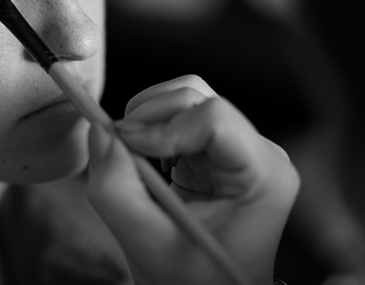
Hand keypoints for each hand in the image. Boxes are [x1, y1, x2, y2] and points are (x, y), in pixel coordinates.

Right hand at [86, 75, 299, 284]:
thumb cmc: (192, 282)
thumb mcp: (147, 245)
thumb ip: (116, 190)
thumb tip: (100, 132)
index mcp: (264, 176)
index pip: (215, 119)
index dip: (165, 126)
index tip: (128, 148)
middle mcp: (261, 152)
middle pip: (198, 98)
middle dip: (149, 117)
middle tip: (117, 149)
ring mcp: (242, 146)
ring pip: (187, 98)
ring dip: (148, 120)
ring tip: (132, 158)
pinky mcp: (220, 146)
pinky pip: (180, 115)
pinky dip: (153, 130)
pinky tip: (149, 165)